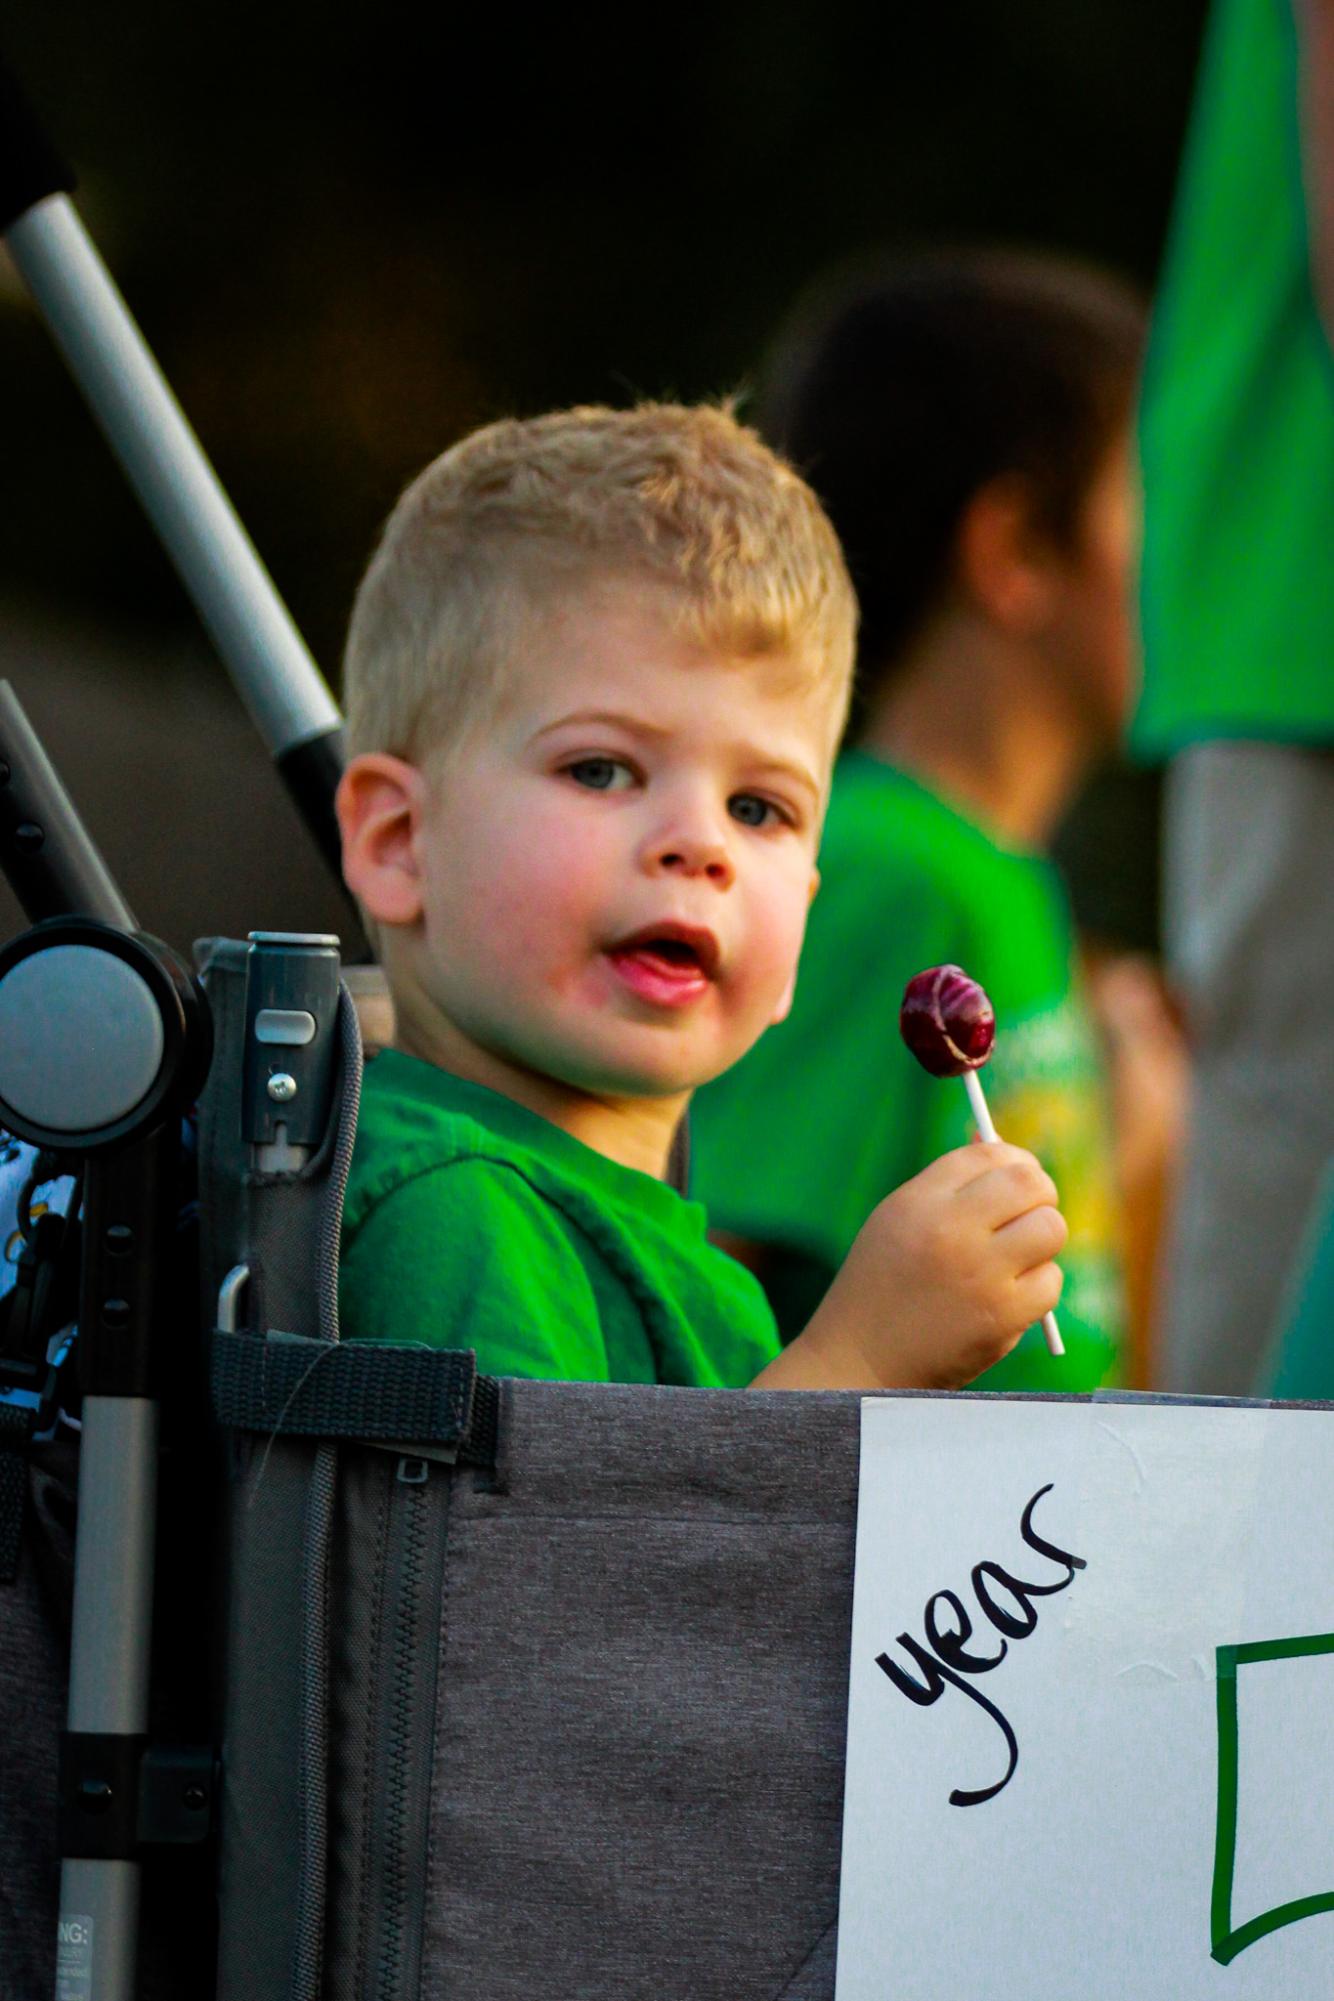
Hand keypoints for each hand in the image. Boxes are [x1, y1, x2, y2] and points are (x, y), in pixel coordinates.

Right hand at [757, 1143, 1064, 1390]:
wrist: (860, 1361)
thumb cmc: (883, 1288)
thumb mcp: (898, 1223)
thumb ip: (949, 1191)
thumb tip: (1014, 1161)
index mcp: (919, 1201)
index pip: (987, 1154)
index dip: (1013, 1159)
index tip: (1020, 1174)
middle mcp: (950, 1229)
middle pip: (1029, 1183)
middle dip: (1041, 1193)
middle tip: (1035, 1210)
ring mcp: (980, 1273)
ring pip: (1050, 1229)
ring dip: (1042, 1241)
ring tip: (1017, 1258)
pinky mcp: (1002, 1316)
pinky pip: (1050, 1281)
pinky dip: (1038, 1287)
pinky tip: (1008, 1297)